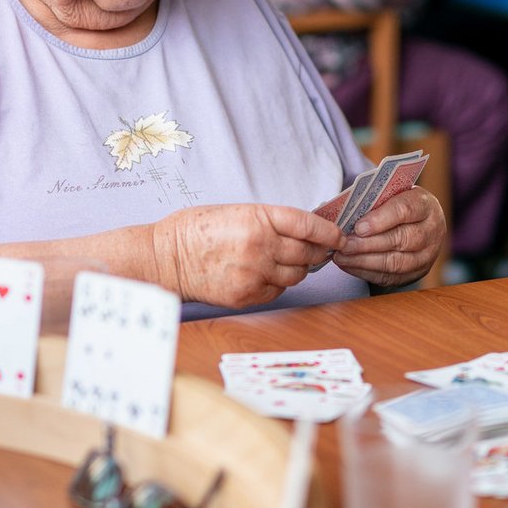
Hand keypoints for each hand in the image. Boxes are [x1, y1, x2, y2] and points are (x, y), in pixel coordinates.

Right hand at [153, 204, 343, 308]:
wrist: (166, 257)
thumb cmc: (197, 229)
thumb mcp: (237, 212)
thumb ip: (270, 222)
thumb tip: (304, 233)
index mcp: (258, 218)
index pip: (308, 225)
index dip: (330, 232)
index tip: (340, 236)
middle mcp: (260, 245)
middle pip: (308, 253)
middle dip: (318, 252)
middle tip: (318, 251)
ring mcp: (254, 273)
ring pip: (296, 275)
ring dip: (297, 269)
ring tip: (283, 261)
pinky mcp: (247, 295)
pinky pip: (277, 291)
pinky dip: (277, 284)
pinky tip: (262, 274)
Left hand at [333, 186, 445, 286]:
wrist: (417, 222)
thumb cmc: (396, 204)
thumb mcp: (390, 194)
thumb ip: (371, 200)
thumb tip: (336, 211)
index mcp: (425, 204)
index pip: (406, 210)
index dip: (381, 219)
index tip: (359, 226)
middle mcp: (432, 231)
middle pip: (401, 239)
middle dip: (369, 244)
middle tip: (344, 244)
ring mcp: (427, 255)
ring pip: (396, 262)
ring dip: (365, 261)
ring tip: (341, 256)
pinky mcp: (416, 273)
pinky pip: (390, 277)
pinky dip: (366, 272)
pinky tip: (348, 265)